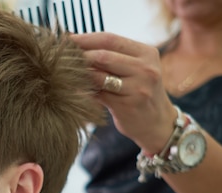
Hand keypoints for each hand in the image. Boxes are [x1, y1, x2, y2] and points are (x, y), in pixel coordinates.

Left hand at [72, 32, 176, 153]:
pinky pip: (98, 94)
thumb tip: (75, 44)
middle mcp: (146, 69)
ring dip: (80, 74)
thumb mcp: (136, 69)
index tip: (68, 40)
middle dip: (80, 55)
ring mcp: (138, 88)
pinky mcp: (127, 106)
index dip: (86, 38)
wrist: (158, 124)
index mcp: (147, 53)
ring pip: (99, 75)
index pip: (110, 39)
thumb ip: (113, 57)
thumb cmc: (140, 92)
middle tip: (62, 58)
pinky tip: (75, 90)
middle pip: (104, 55)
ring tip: (66, 73)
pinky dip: (85, 91)